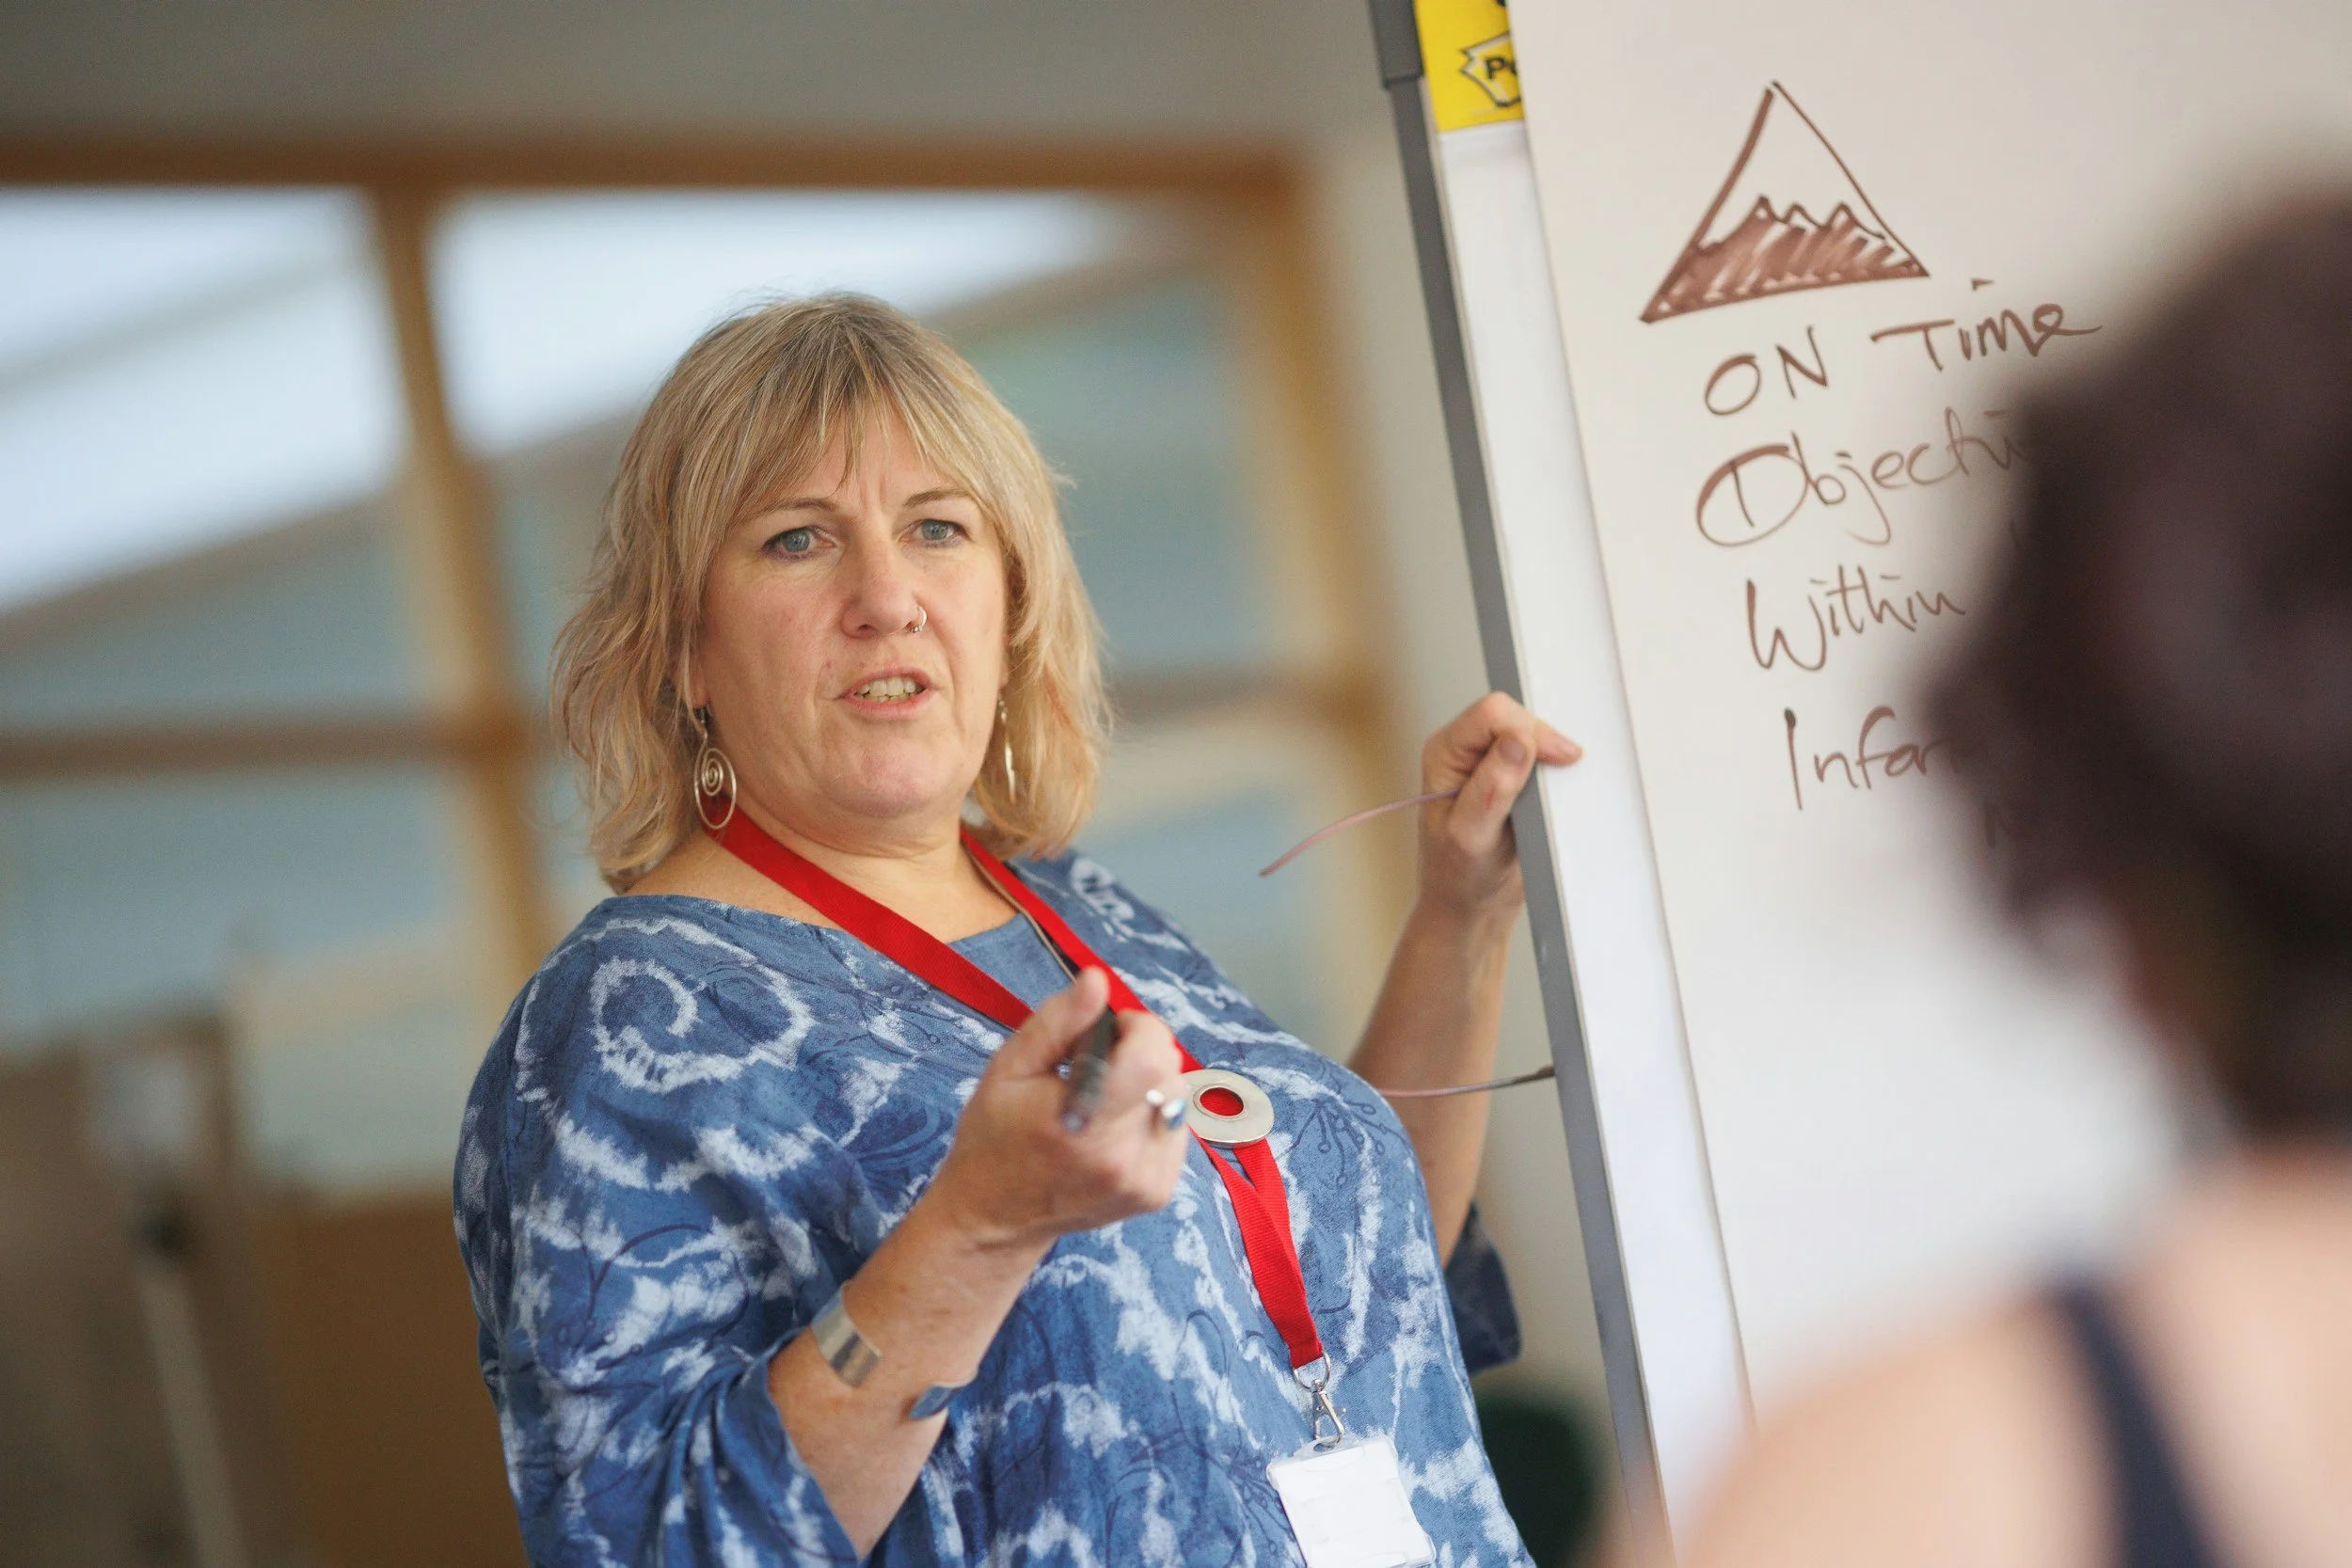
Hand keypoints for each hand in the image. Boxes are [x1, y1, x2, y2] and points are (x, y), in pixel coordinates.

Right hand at [927, 968, 1189, 1253]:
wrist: (995, 1219)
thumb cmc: (994, 1137)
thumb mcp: (1009, 1069)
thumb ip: (1058, 1021)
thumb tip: (1098, 979)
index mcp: (1083, 1122)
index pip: (1152, 1056)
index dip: (1138, 1028)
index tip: (1108, 1030)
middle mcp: (1123, 1157)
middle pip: (1171, 1073)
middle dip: (1141, 1053)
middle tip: (1094, 1066)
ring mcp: (1145, 1180)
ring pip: (1179, 1099)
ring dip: (1149, 1085)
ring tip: (1101, 1100)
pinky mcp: (1156, 1193)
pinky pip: (1176, 1129)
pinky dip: (1153, 1116)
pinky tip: (1113, 1127)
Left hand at [1416, 692, 1579, 926]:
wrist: (1471, 904)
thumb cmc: (1458, 875)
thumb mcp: (1472, 837)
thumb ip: (1491, 789)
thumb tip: (1516, 743)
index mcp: (1444, 754)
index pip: (1491, 714)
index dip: (1527, 730)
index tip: (1555, 758)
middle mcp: (1464, 750)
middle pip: (1515, 715)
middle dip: (1541, 742)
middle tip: (1557, 777)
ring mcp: (1488, 761)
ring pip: (1531, 731)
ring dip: (1549, 756)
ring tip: (1550, 792)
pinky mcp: (1510, 775)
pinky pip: (1539, 754)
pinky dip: (1553, 769)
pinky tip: (1553, 793)